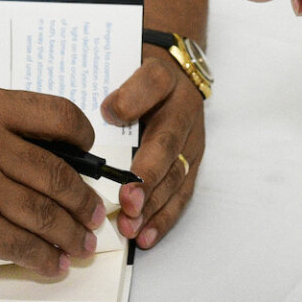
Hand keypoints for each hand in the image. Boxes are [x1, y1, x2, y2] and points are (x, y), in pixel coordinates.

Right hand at [0, 86, 106, 278]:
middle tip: (92, 214)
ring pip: (46, 214)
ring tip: (81, 243)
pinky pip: (25, 245)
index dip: (82, 138)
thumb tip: (52, 157)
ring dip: (71, 234)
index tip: (88, 154)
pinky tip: (54, 262)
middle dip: (82, 200)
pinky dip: (45, 258)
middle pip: (57, 172)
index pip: (56, 114)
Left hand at [103, 51, 202, 248]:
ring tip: (132, 228)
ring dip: (154, 205)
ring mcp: (190, 143)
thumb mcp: (130, 64)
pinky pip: (180, 194)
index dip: (133, 100)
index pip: (153, 84)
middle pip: (168, 147)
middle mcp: (184, 113)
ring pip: (175, 177)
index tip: (112, 120)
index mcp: (165, 81)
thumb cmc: (140, 70)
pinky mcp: (190, 166)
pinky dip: (163, 218)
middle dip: (148, 179)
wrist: (175, 72)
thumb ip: (125, 85)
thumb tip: (110, 113)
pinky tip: (146, 237)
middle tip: (127, 203)